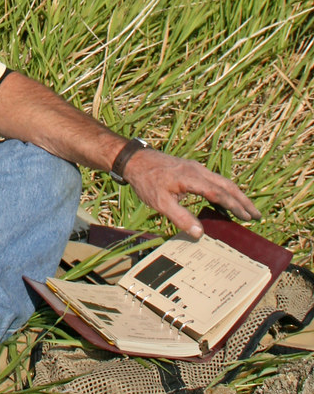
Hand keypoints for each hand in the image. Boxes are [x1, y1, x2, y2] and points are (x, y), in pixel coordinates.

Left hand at [120, 148, 260, 237]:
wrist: (135, 160)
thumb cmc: (146, 181)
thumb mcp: (160, 202)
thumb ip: (180, 217)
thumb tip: (199, 233)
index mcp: (192, 178)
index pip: (219, 193)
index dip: (234, 206)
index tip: (247, 218)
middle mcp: (198, 170)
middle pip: (227, 185)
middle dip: (243, 201)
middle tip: (257, 216)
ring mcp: (195, 168)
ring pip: (222, 181)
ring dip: (236, 195)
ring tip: (247, 210)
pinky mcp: (191, 168)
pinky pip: (214, 179)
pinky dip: (225, 190)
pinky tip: (225, 201)